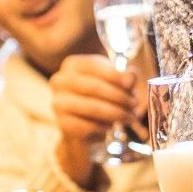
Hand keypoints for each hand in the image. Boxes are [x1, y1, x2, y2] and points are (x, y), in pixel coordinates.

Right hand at [49, 54, 142, 186]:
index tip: (131, 84)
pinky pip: (85, 125)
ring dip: (115, 113)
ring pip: (90, 107)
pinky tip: (110, 126)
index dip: (114, 74)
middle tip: (134, 105)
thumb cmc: (101, 97)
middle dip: (118, 96)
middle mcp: (60, 81)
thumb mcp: (115, 83)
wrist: (85, 125)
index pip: (93, 65)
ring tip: (129, 117)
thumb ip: (125, 78)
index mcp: (72, 65)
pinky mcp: (61, 122)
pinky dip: (102, 126)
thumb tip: (131, 77)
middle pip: (92, 87)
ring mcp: (58, 102)